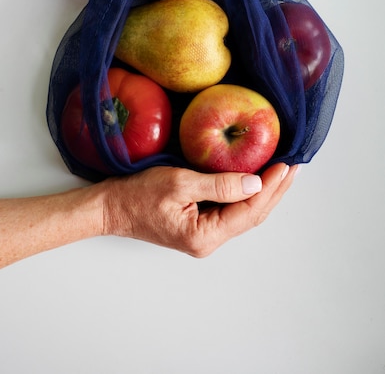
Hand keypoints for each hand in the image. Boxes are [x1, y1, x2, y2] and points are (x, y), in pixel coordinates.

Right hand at [99, 162, 297, 256]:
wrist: (112, 207)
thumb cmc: (138, 195)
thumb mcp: (179, 183)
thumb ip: (219, 185)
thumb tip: (254, 182)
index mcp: (205, 235)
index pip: (249, 210)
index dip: (270, 187)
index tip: (285, 164)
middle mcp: (209, 241)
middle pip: (252, 216)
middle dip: (275, 190)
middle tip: (294, 166)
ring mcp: (205, 235)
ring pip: (245, 214)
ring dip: (265, 192)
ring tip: (283, 172)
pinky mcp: (200, 225)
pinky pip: (232, 211)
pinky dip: (247, 194)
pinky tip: (256, 180)